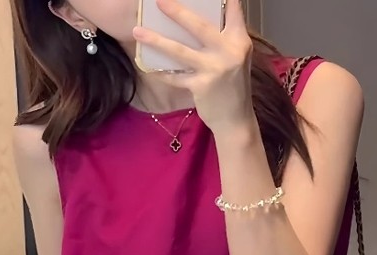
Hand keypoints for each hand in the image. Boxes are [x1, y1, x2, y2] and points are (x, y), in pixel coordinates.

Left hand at [133, 0, 253, 134]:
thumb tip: (196, 19)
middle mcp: (229, 51)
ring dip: (156, 40)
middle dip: (177, 11)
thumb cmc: (233, 85)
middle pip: (199, 25)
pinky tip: (148, 65)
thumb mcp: (237, 57)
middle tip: (159, 0)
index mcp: (239, 39)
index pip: (232, 9)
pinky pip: (175, 76)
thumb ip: (223, 38)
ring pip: (180, 50)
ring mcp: (214, 69)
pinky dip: (161, 71)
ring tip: (137, 32)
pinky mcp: (201, 86)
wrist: (235, 119)